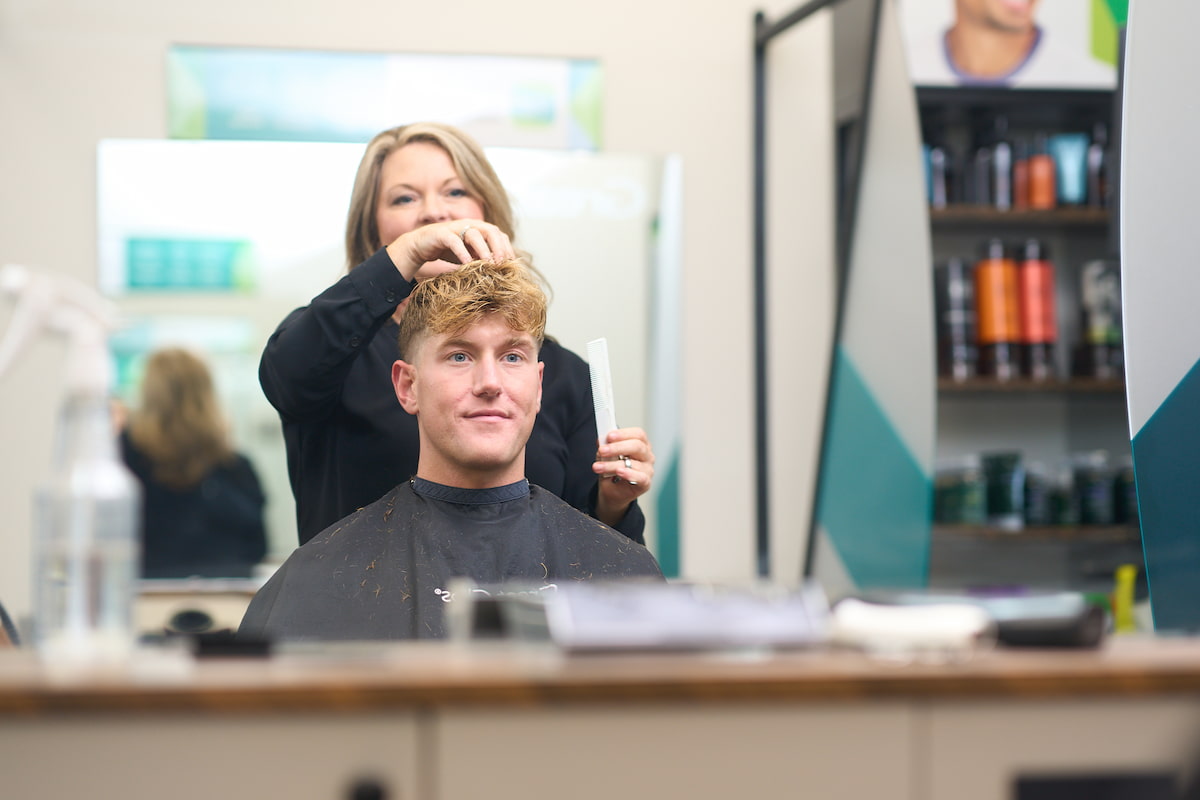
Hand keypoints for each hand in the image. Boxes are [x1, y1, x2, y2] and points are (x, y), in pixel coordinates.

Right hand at [384, 219, 515, 280]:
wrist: (421, 246)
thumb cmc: (449, 251)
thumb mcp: (470, 255)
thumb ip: (484, 259)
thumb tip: (502, 272)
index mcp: (479, 229)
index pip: (498, 234)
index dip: (506, 247)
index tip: (511, 263)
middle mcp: (469, 225)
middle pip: (490, 230)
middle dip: (498, 247)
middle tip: (502, 263)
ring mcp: (455, 228)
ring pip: (474, 234)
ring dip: (483, 249)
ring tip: (488, 264)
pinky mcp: (441, 234)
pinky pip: (454, 241)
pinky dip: (462, 252)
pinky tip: (467, 263)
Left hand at [592, 427, 654, 527]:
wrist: (612, 491)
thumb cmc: (612, 470)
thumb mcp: (606, 456)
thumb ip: (605, 447)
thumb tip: (601, 441)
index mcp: (640, 444)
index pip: (638, 434)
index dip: (624, 434)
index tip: (609, 436)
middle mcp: (647, 455)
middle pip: (637, 446)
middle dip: (617, 447)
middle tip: (602, 450)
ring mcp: (648, 469)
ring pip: (633, 463)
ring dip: (612, 465)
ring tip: (598, 467)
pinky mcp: (646, 483)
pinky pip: (640, 477)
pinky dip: (629, 474)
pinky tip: (619, 472)